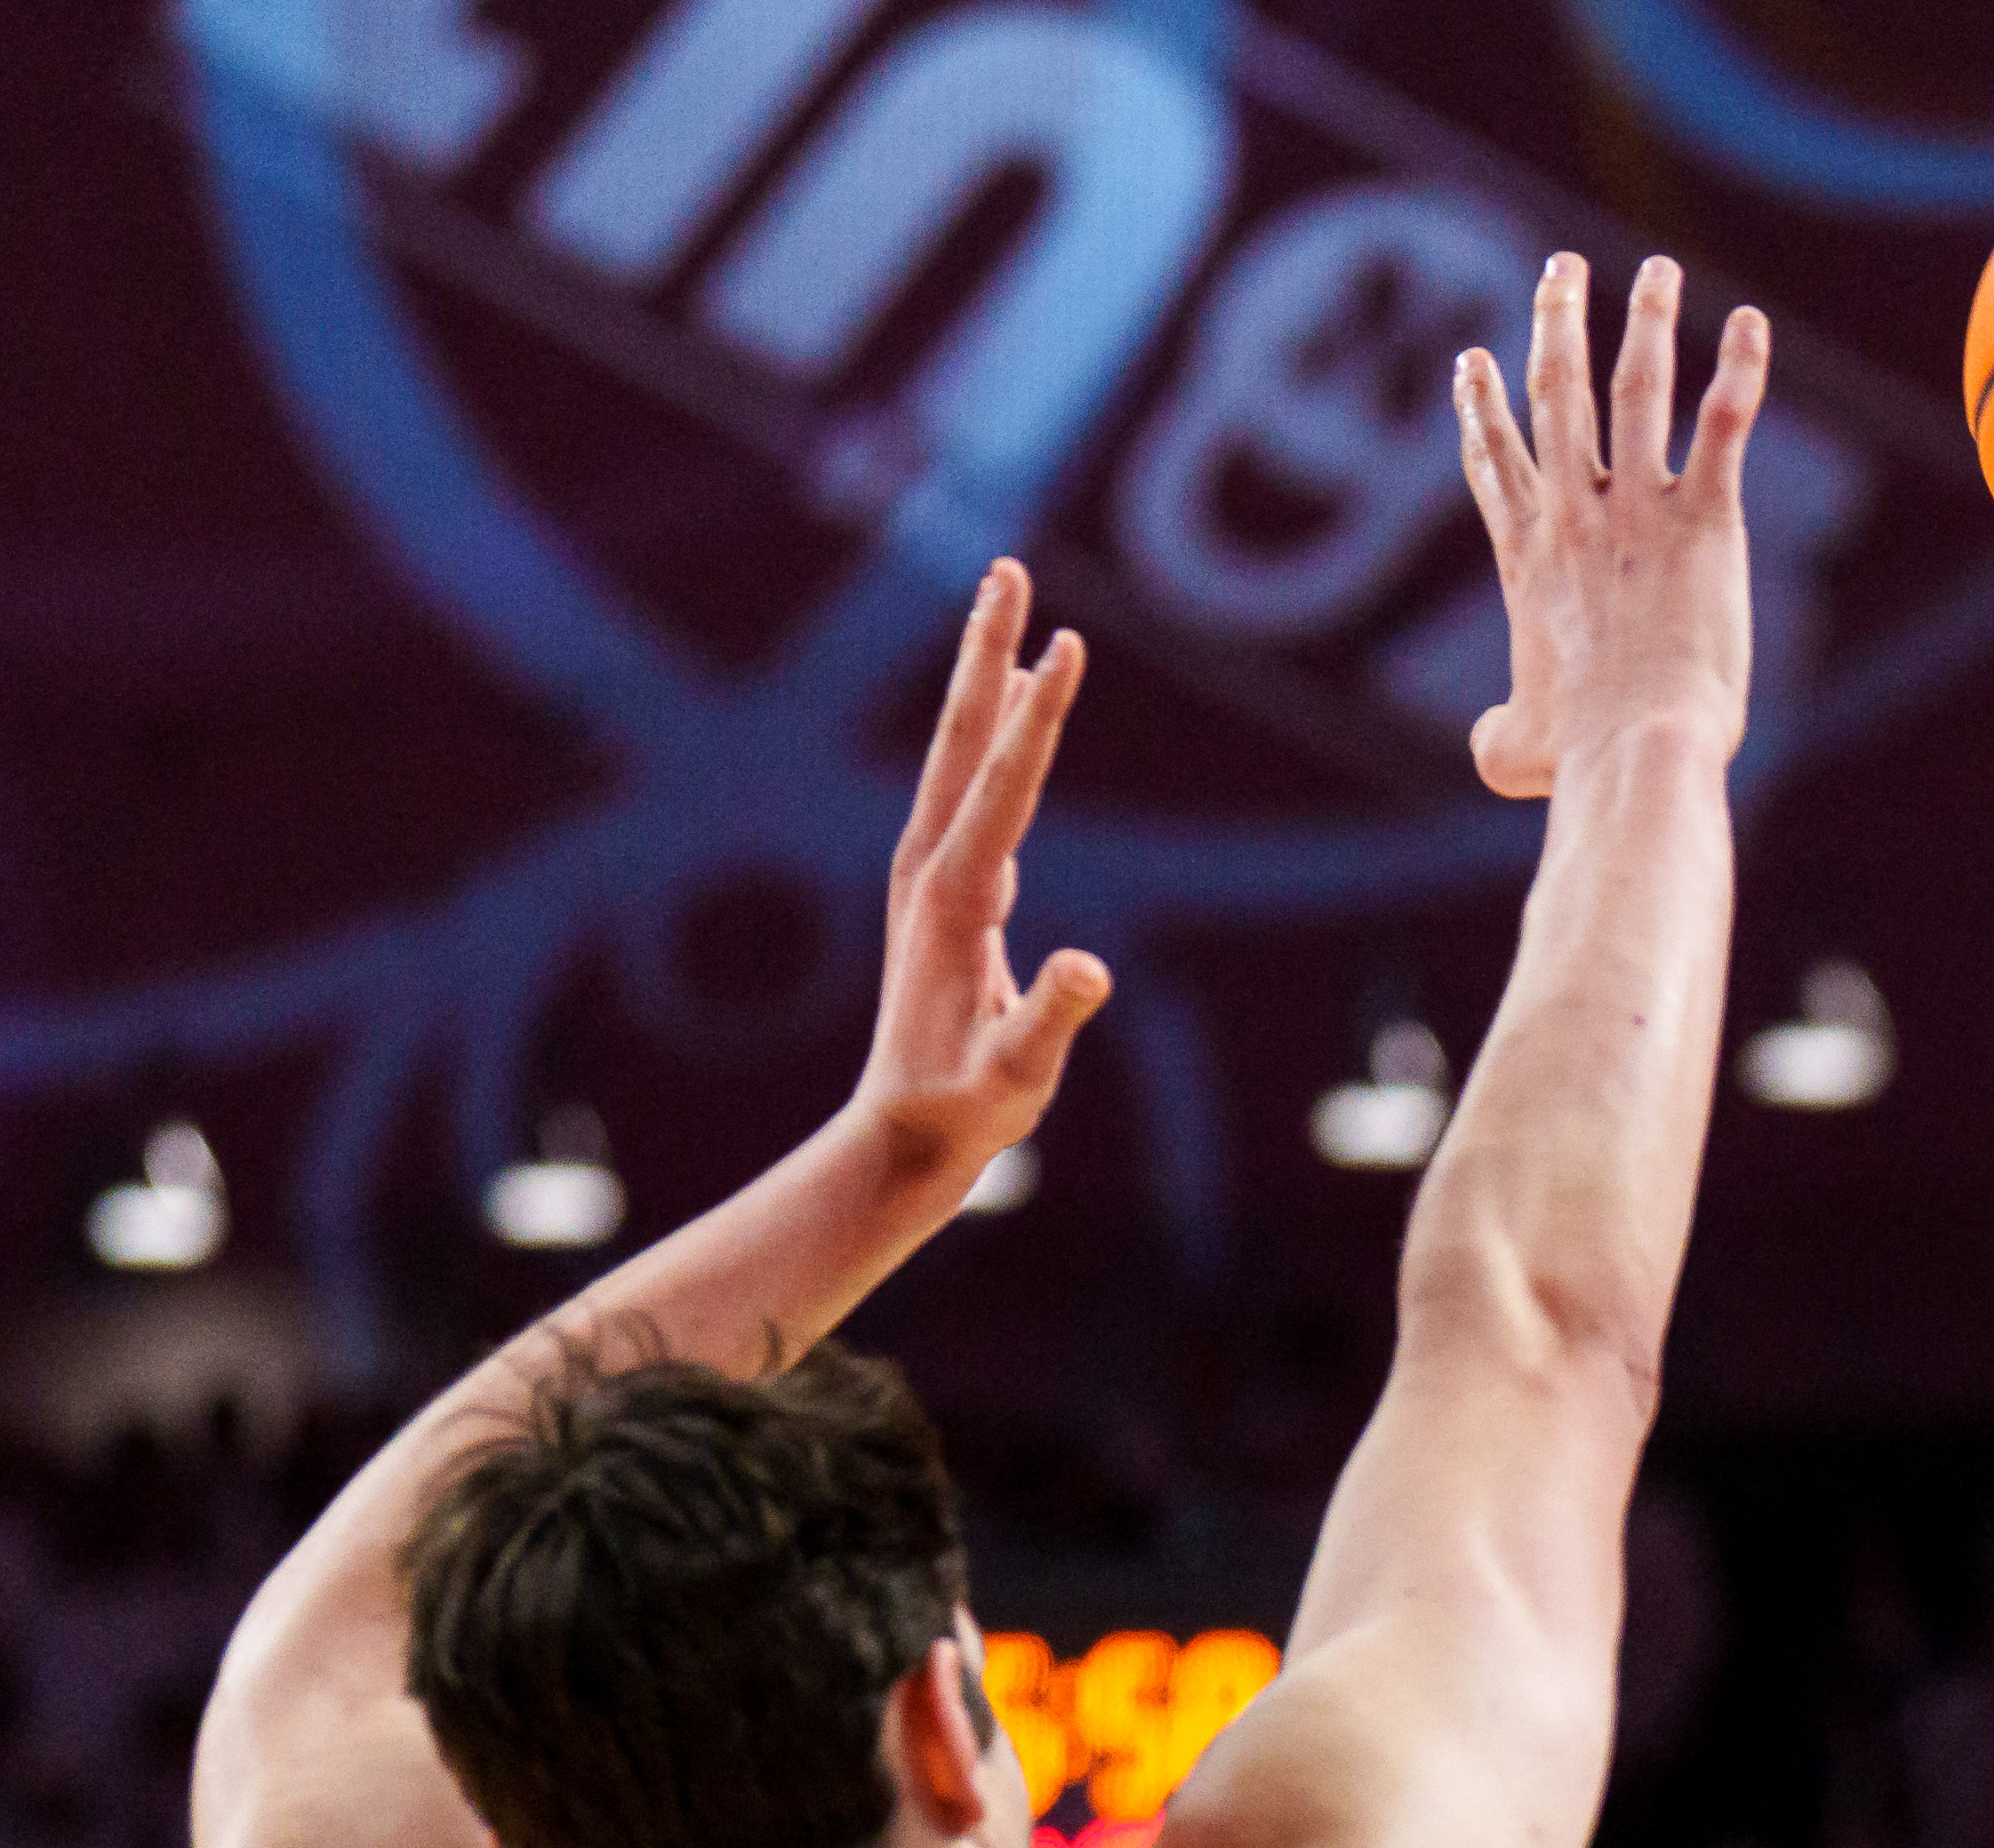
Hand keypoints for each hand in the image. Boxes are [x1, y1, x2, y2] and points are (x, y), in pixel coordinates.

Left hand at [858, 559, 1111, 1173]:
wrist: (903, 1135)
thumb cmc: (967, 1110)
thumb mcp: (1016, 1077)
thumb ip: (1048, 1021)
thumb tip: (1089, 969)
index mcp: (955, 898)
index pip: (1006, 787)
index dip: (1041, 716)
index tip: (1068, 644)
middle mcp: (932, 867)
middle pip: (965, 738)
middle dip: (989, 650)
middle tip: (1006, 568)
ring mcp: (931, 873)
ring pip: (963, 753)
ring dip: (988, 676)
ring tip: (1010, 606)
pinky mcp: (943, 886)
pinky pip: (973, 787)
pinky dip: (997, 734)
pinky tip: (1017, 710)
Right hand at [1453, 254, 1767, 795]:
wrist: (1636, 745)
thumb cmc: (1576, 756)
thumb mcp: (1514, 751)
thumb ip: (1495, 735)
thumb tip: (1491, 745)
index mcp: (1527, 557)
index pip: (1497, 461)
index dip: (1481, 408)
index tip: (1474, 362)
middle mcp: (1574, 513)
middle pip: (1557, 395)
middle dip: (1556, 322)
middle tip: (1562, 270)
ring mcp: (1637, 508)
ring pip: (1636, 387)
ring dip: (1647, 320)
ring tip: (1658, 271)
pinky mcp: (1704, 519)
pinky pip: (1724, 424)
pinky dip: (1741, 370)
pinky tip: (1752, 323)